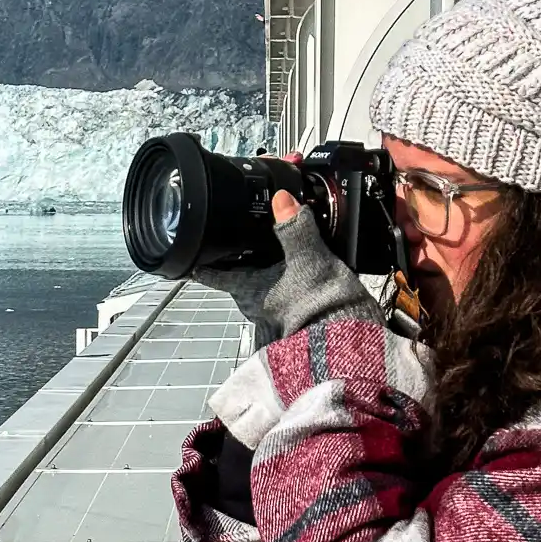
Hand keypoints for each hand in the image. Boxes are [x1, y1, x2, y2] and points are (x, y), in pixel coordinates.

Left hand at [196, 152, 381, 344]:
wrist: (347, 342)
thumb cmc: (321, 301)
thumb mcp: (309, 257)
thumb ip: (295, 227)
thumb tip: (282, 199)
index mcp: (250, 289)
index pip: (216, 276)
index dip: (203, 269)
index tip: (192, 265)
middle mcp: (255, 310)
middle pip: (239, 288)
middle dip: (242, 275)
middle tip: (245, 260)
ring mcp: (273, 326)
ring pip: (260, 304)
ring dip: (267, 291)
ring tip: (278, 275)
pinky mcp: (295, 335)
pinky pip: (285, 317)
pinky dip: (289, 305)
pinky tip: (303, 297)